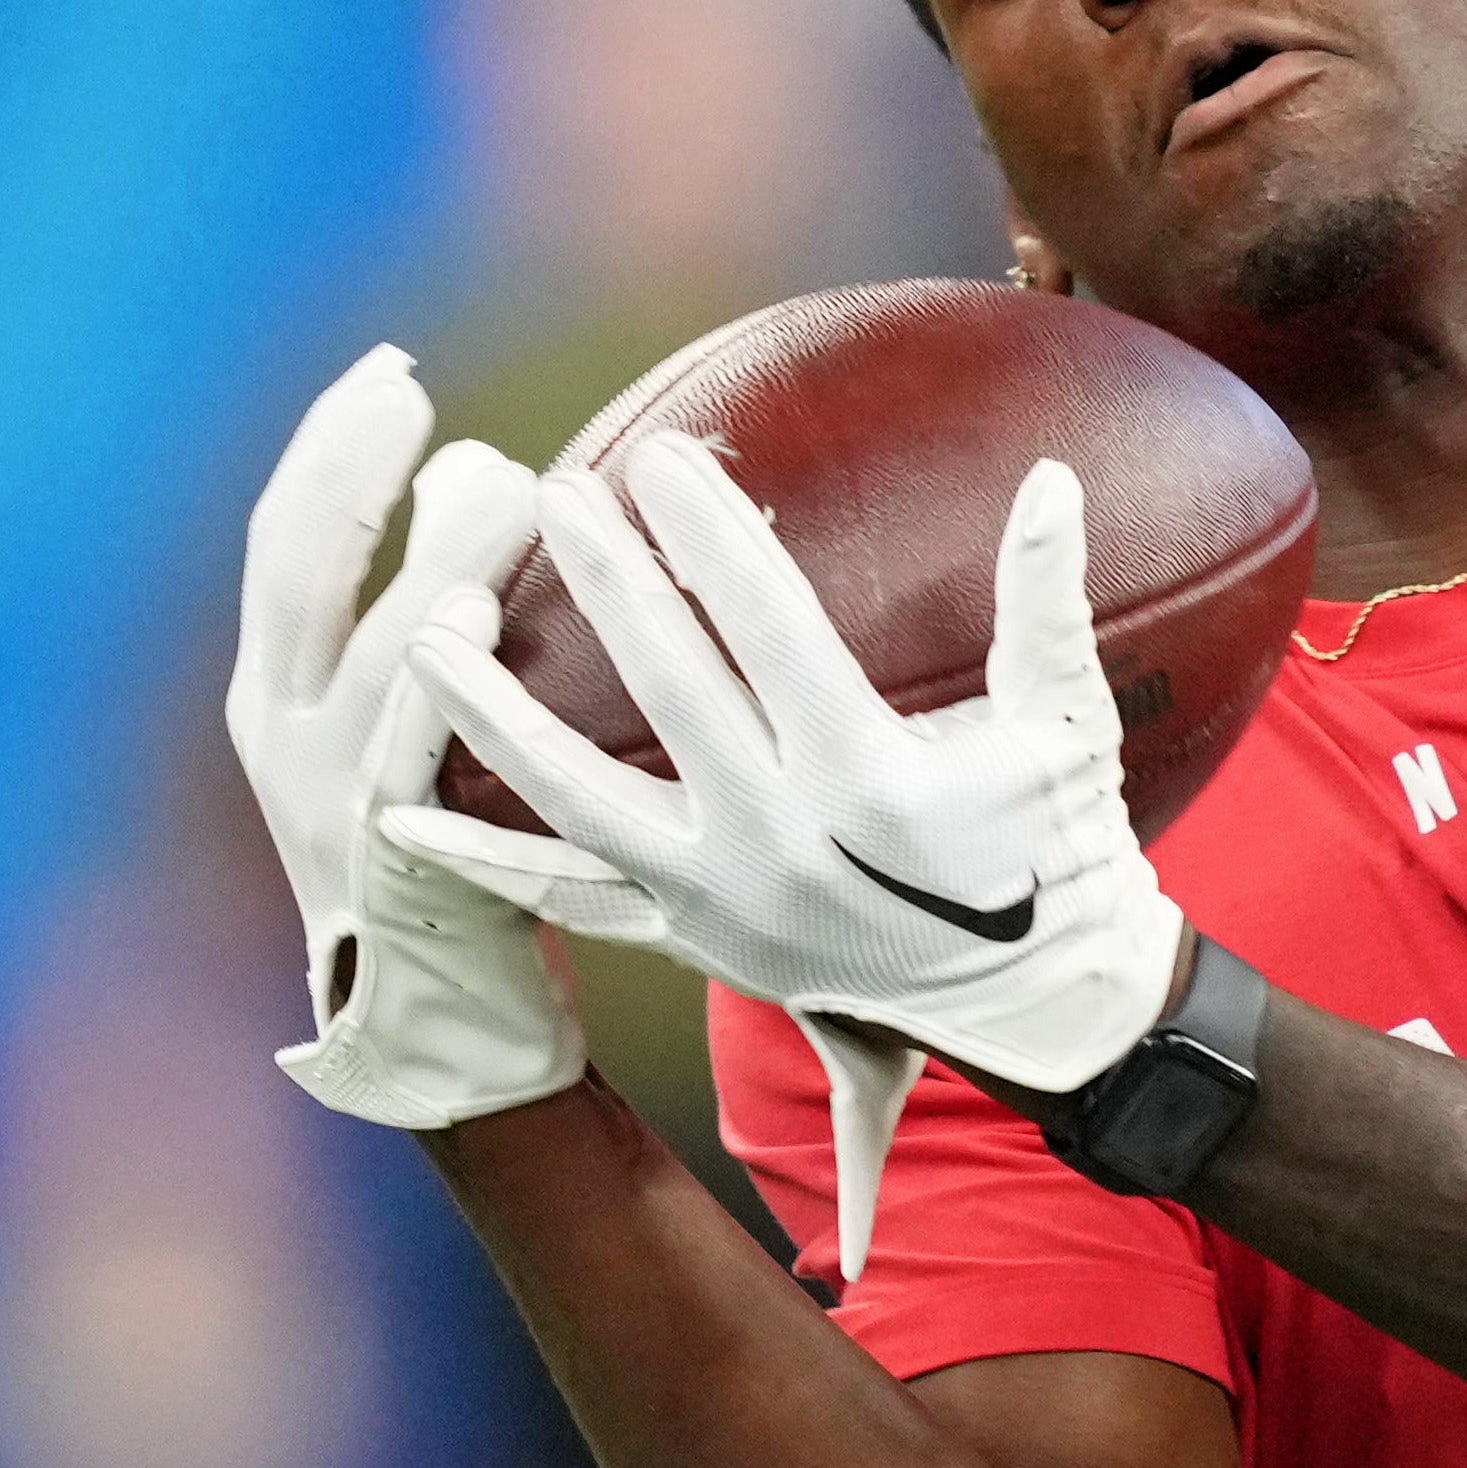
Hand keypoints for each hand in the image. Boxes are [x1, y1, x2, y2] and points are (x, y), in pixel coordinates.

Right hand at [226, 343, 586, 1130]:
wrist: (443, 1027)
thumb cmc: (458, 848)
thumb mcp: (415, 724)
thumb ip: (437, 607)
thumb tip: (495, 472)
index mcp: (278, 691)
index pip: (283, 542)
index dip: (328, 452)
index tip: (388, 373)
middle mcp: (283, 736)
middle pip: (293, 574)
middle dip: (343, 473)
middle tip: (410, 391)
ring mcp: (328, 801)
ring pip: (362, 656)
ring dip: (424, 560)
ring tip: (492, 478)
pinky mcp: (391, 860)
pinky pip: (406, 756)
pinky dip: (433, 684)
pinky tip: (467, 621)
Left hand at [387, 437, 1184, 1274]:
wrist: (1038, 1010)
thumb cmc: (1060, 852)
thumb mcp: (1066, 727)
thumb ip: (1047, 604)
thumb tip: (1052, 483)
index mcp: (872, 780)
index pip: (770, 630)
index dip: (712, 537)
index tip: (664, 457)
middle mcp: (784, 844)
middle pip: (669, 690)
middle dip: (607, 580)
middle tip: (556, 492)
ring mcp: (727, 902)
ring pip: (582, 800)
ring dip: (497, 712)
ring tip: (435, 626)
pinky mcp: (698, 941)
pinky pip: (572, 900)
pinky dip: (484, 861)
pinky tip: (401, 811)